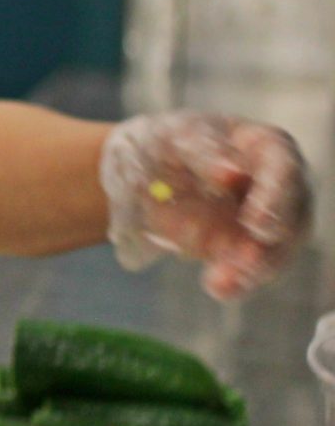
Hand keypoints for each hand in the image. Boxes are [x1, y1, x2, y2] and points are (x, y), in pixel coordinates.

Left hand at [101, 111, 310, 297]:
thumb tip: (231, 174)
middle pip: (292, 218)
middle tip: (247, 261)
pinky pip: (248, 270)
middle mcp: (275, 185)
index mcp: (263, 146)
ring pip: (274, 250)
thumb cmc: (160, 143)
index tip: (257, 224)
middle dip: (270, 244)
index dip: (275, 197)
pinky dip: (237, 282)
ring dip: (253, 269)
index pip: (284, 169)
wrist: (133, 173)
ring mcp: (262, 221)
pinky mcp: (242, 249)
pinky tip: (220, 288)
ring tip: (223, 282)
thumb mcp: (172, 137)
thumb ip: (202, 152)